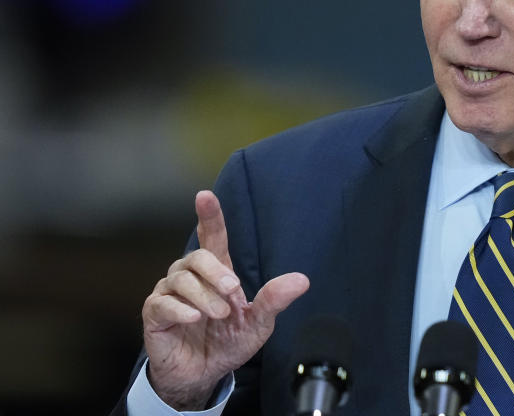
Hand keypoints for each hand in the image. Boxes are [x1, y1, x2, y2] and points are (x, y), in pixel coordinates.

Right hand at [141, 190, 309, 409]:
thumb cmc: (228, 343)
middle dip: (217, 273)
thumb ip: (274, 300)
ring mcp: (169, 294)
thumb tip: (302, 280)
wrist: (203, 375)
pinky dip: (180, 308)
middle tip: (233, 293)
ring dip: (204, 296)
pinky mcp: (154, 314)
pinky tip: (194, 318)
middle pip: (197, 257)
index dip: (210, 216)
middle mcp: (190, 277)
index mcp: (216, 273)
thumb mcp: (258, 323)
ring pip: (180, 279)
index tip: (205, 196)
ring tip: (219, 315)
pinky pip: (161, 303)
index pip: (212, 237)